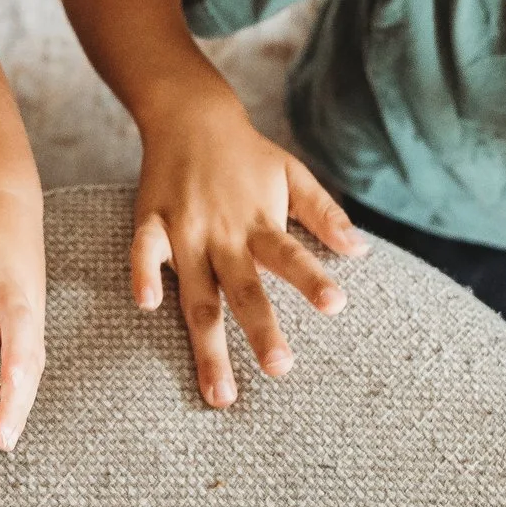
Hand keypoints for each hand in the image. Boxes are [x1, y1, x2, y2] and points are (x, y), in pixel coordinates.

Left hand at [0, 188, 45, 449]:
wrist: (14, 214)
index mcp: (13, 290)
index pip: (20, 330)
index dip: (18, 363)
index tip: (12, 388)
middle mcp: (28, 311)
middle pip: (30, 364)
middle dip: (20, 402)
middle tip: (2, 440)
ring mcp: (28, 324)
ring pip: (30, 372)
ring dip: (19, 405)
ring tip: (1, 440)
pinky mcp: (22, 332)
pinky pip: (22, 368)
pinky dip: (14, 395)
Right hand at [131, 88, 368, 406]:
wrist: (189, 113)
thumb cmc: (246, 153)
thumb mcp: (292, 175)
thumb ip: (325, 214)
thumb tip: (361, 252)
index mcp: (260, 223)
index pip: (289, 256)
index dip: (311, 279)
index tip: (335, 305)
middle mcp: (224, 234)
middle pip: (243, 290)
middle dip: (260, 331)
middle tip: (280, 369)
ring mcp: (185, 230)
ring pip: (196, 296)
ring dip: (208, 345)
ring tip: (221, 393)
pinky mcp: (150, 221)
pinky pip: (143, 251)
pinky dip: (144, 274)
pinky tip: (147, 306)